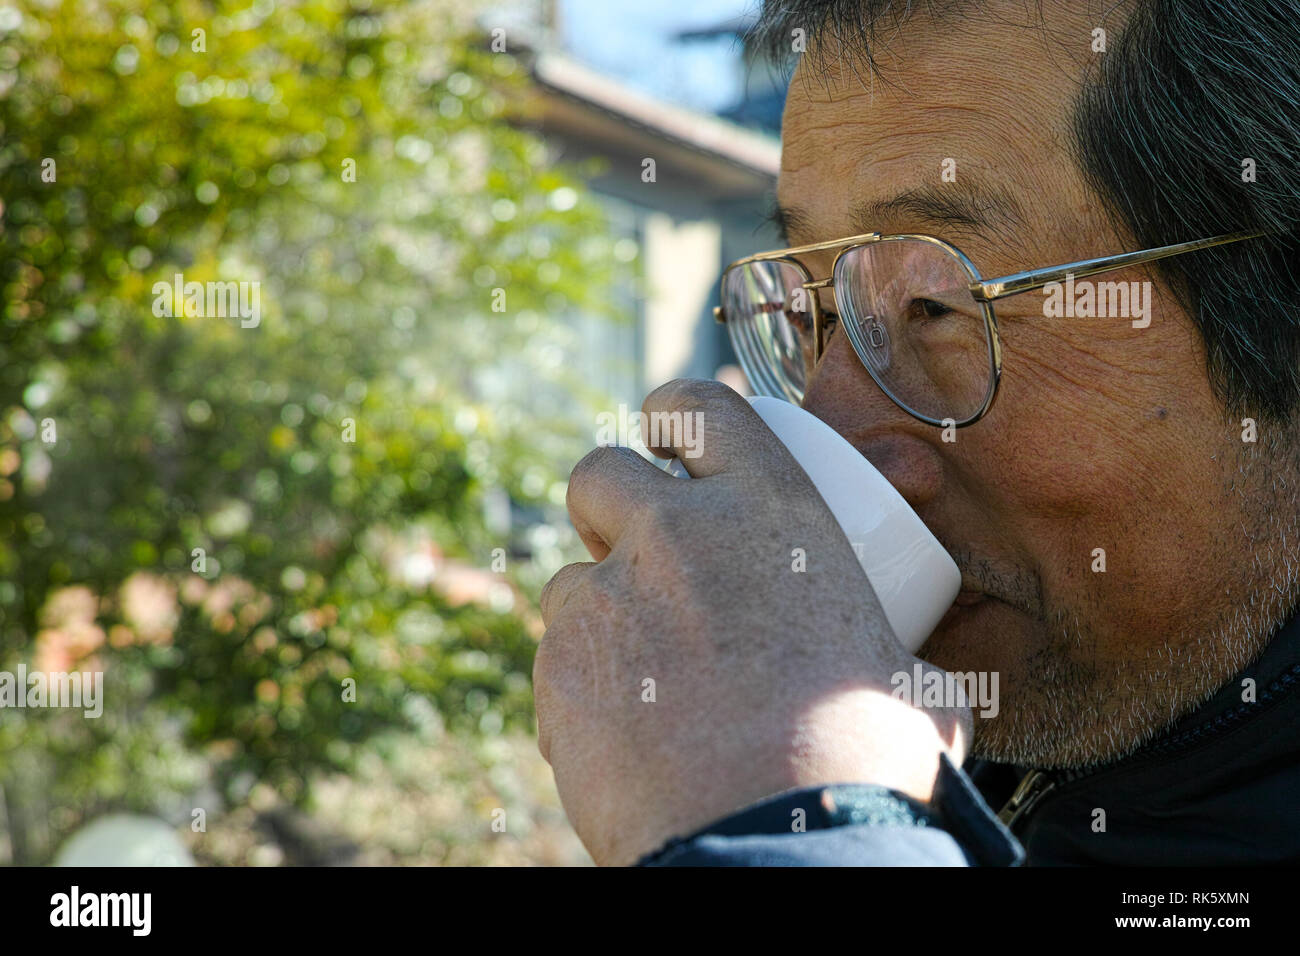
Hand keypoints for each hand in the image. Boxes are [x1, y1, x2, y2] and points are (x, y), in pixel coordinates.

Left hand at [533, 379, 971, 865]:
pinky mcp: (559, 671)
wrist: (778, 845)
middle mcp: (674, 534)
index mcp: (767, 509)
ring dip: (596, 605)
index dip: (672, 414)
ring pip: (568, 574)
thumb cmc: (862, 762)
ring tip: (639, 665)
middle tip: (636, 547)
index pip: (696, 406)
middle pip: (600, 472)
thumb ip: (901, 660)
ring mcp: (605, 599)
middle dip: (610, 501)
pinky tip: (623, 729)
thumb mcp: (910, 685)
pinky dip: (581, 683)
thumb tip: (929, 689)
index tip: (666, 440)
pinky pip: (554, 659)